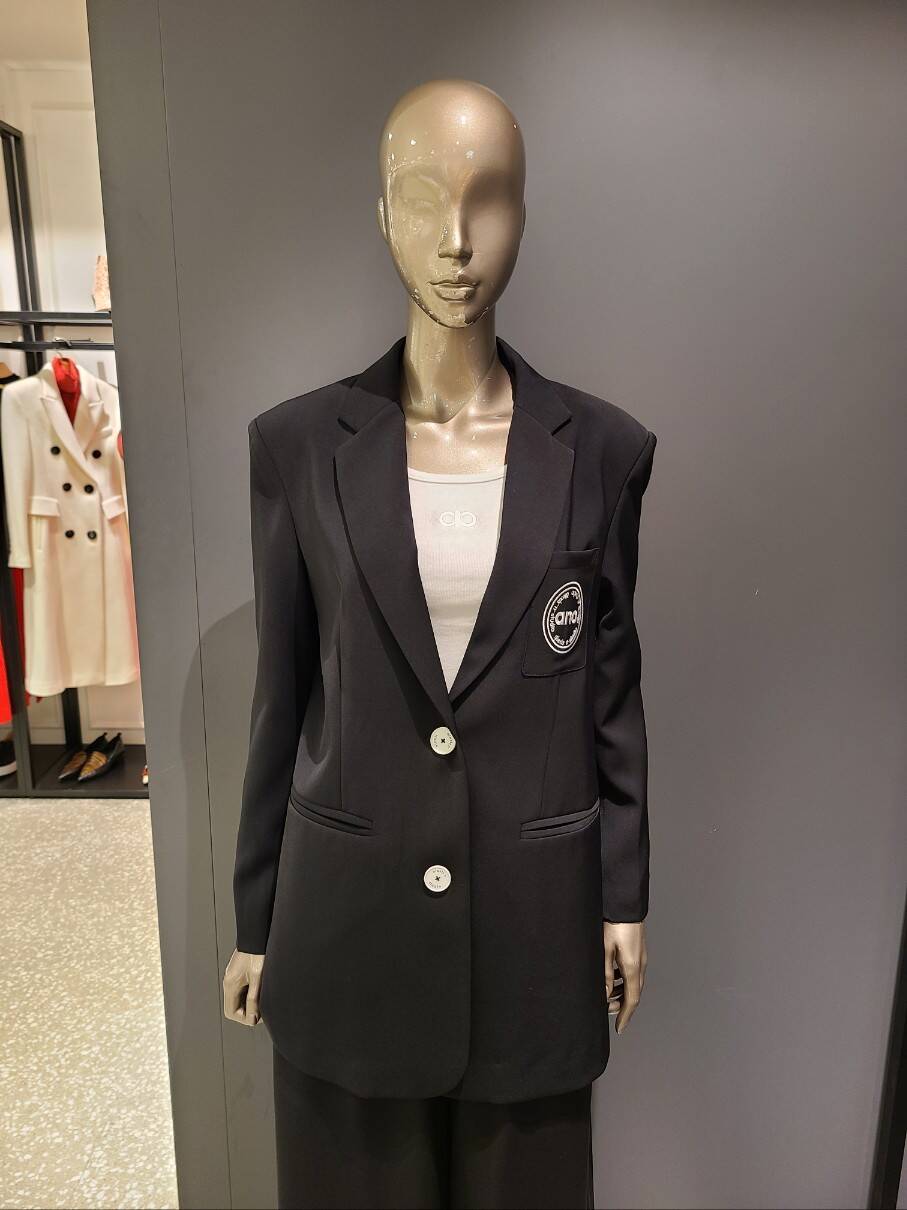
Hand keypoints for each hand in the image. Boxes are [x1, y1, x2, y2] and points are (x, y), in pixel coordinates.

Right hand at [223, 948, 264, 1026]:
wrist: (256, 935)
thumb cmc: (257, 953)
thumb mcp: (257, 979)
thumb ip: (254, 999)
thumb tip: (253, 1017)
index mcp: (230, 985)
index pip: (231, 1012)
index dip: (245, 1017)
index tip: (258, 1015)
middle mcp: (228, 982)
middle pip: (234, 1007)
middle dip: (248, 1011)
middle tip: (262, 1008)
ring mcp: (232, 977)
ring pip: (238, 998)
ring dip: (249, 1002)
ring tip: (263, 997)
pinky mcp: (238, 972)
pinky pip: (241, 990)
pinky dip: (249, 993)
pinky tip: (260, 989)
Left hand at [603, 920, 646, 1035]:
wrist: (625, 905)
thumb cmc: (613, 925)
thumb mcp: (604, 951)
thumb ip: (604, 975)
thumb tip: (604, 995)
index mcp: (633, 968)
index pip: (632, 1000)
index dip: (625, 1016)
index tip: (619, 1028)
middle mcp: (640, 965)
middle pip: (633, 993)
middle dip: (621, 1006)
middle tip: (607, 1011)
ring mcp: (640, 958)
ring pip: (633, 983)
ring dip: (621, 993)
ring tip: (607, 996)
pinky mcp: (637, 951)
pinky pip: (632, 973)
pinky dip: (622, 981)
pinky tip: (611, 978)